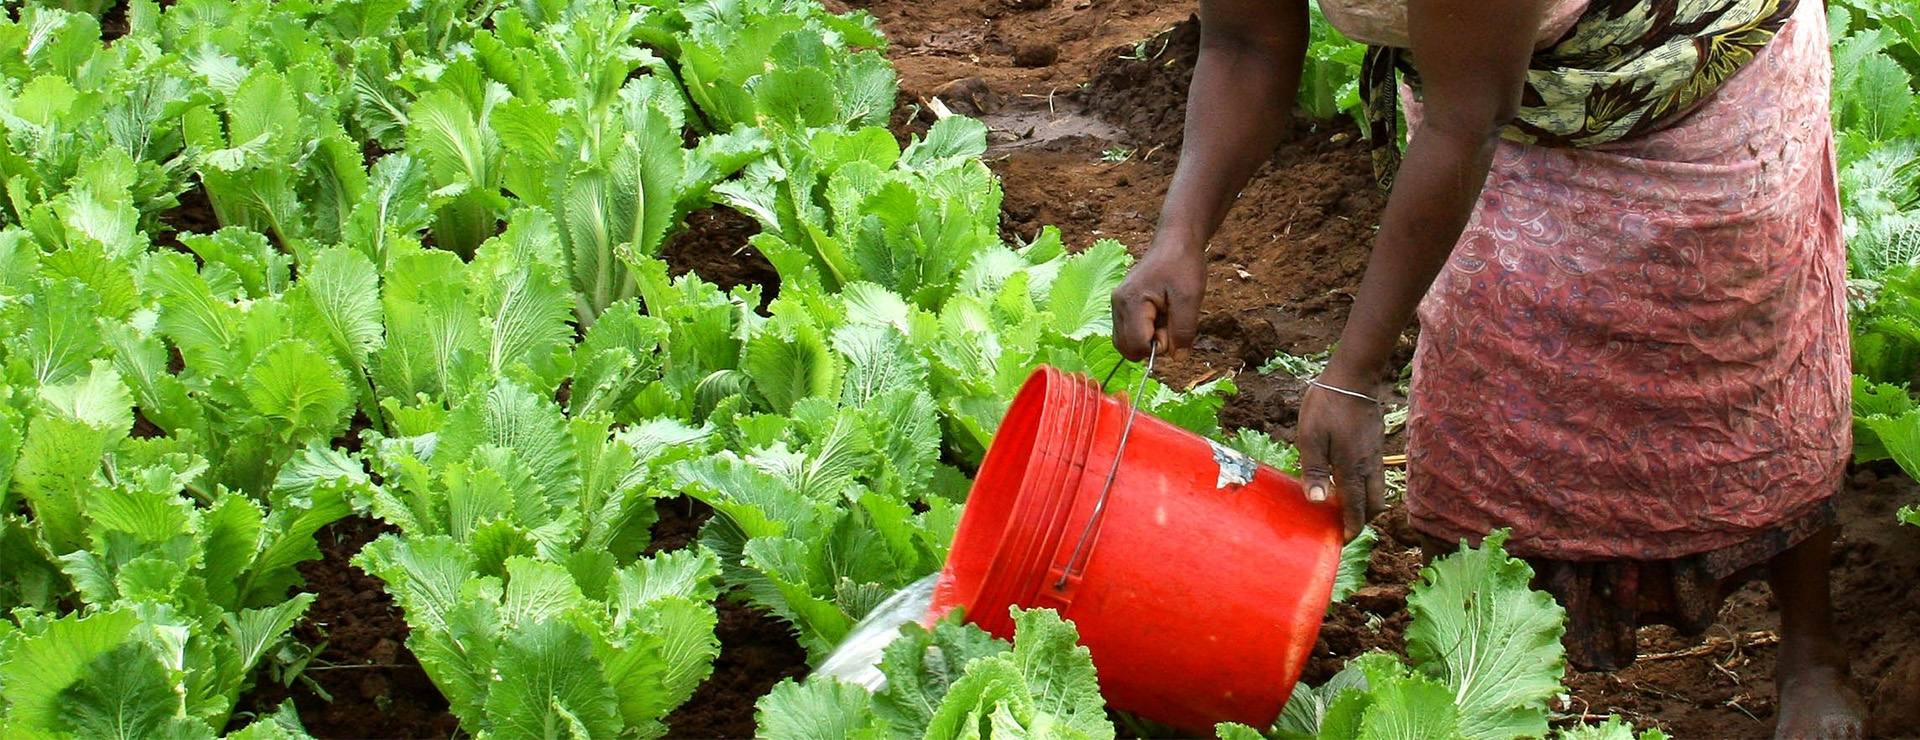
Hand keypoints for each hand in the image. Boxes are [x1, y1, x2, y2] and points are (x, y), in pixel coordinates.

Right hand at [1110, 243, 1206, 360]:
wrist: (1175, 242)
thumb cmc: (1182, 265)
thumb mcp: (1190, 299)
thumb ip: (1183, 331)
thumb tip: (1178, 358)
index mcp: (1132, 302)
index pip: (1136, 345)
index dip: (1158, 347)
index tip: (1172, 329)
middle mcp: (1117, 305)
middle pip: (1127, 348)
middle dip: (1151, 345)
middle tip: (1169, 323)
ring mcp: (1117, 305)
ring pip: (1126, 342)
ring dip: (1148, 338)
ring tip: (1166, 317)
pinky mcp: (1122, 305)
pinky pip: (1129, 331)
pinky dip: (1145, 331)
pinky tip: (1160, 314)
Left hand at [1296, 380, 1385, 541]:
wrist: (1353, 378)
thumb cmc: (1327, 406)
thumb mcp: (1310, 438)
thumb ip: (1315, 471)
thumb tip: (1319, 502)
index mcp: (1352, 468)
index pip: (1355, 509)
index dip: (1350, 528)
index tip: (1342, 541)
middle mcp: (1369, 467)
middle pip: (1374, 506)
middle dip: (1362, 521)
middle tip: (1343, 526)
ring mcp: (1375, 456)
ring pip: (1378, 491)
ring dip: (1365, 505)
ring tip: (1344, 507)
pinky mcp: (1376, 446)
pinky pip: (1376, 477)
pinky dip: (1366, 488)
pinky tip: (1348, 482)